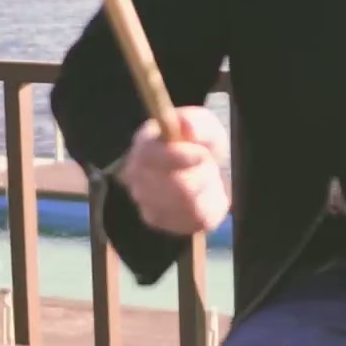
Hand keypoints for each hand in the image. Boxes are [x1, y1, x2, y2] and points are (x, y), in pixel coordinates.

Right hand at [119, 106, 230, 235]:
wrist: (208, 174)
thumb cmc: (201, 146)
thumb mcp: (207, 128)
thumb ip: (198, 124)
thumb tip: (186, 125)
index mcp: (144, 144)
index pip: (147, 154)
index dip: (175, 156)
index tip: (202, 153)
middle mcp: (136, 174)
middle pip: (167, 183)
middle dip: (198, 174)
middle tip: (209, 165)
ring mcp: (144, 200)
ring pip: (183, 202)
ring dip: (206, 189)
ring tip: (208, 179)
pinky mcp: (161, 221)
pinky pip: (190, 219)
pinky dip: (206, 207)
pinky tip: (204, 196)